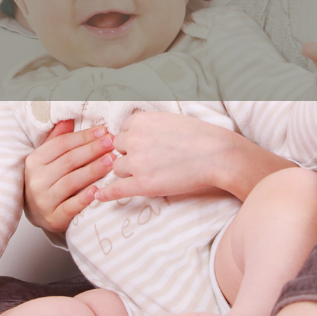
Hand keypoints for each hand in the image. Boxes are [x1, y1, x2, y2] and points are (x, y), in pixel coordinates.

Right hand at [23, 120, 115, 233]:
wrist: (38, 214)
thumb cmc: (47, 180)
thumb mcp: (47, 158)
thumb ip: (58, 138)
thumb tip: (69, 119)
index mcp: (35, 161)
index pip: (62, 144)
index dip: (84, 137)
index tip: (103, 130)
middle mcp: (36, 180)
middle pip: (69, 161)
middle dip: (92, 150)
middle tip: (112, 143)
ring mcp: (44, 200)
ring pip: (71, 182)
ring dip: (93, 170)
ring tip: (111, 161)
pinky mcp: (53, 218)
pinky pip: (70, 206)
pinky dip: (84, 198)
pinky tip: (98, 190)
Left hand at [93, 112, 291, 203]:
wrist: (218, 155)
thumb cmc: (201, 136)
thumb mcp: (171, 119)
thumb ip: (151, 124)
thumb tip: (137, 129)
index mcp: (141, 120)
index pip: (123, 130)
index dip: (134, 140)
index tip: (146, 146)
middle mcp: (134, 139)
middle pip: (118, 149)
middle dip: (129, 155)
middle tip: (150, 160)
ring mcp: (136, 163)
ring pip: (118, 168)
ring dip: (128, 171)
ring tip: (149, 173)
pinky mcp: (142, 184)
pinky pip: (117, 189)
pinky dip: (106, 193)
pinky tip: (99, 196)